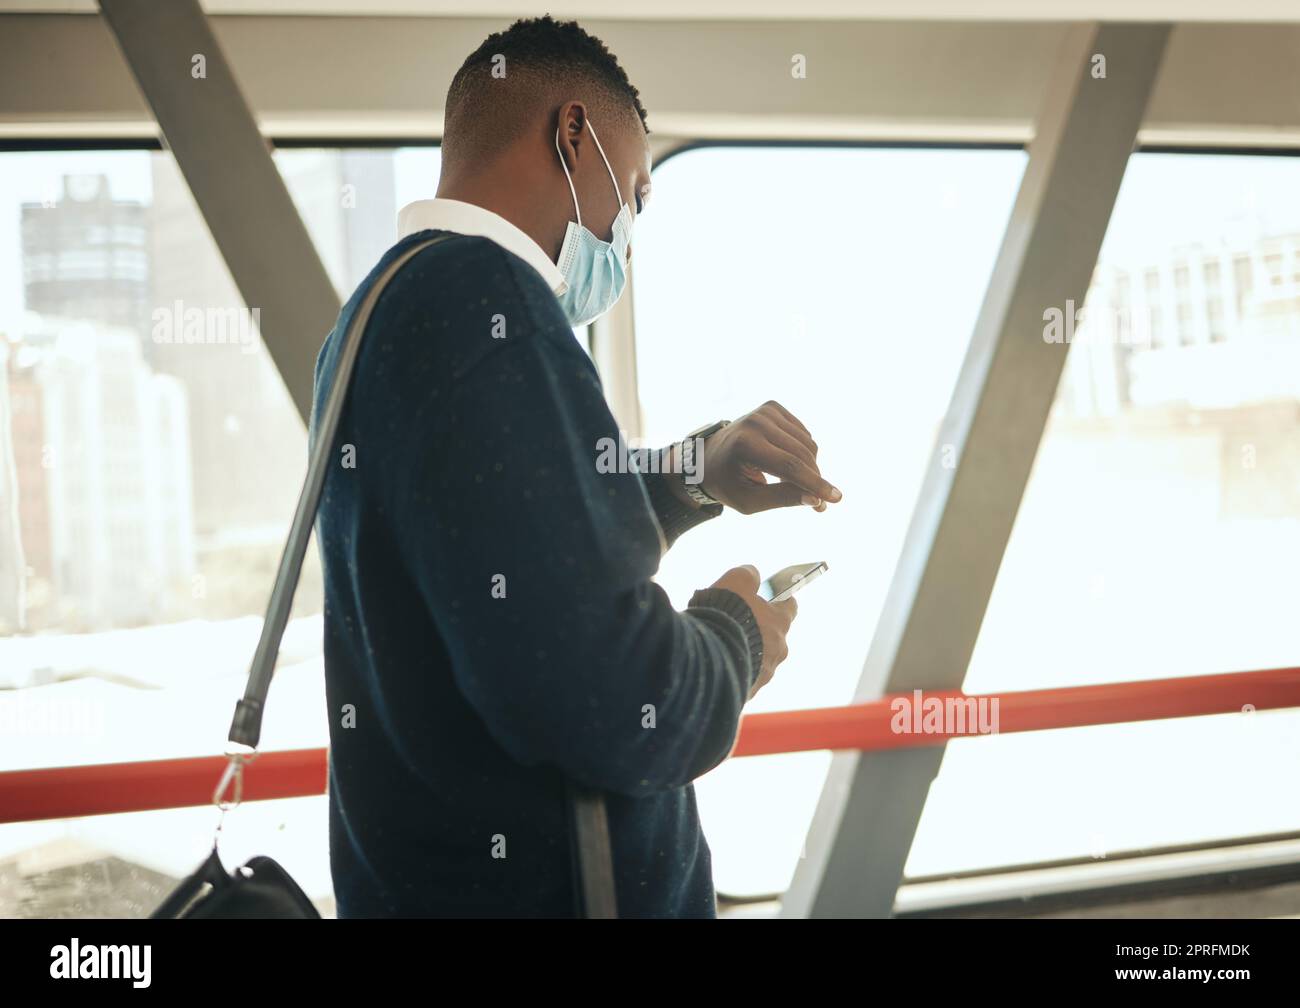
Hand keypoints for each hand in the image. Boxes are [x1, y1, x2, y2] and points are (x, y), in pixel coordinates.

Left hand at [695, 401, 841, 514]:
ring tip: (791, 482)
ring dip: (808, 467)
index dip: (816, 483)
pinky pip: (803, 434)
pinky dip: (801, 452)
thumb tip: (816, 499)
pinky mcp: (772, 407)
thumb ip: (782, 499)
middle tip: (818, 504)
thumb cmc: (728, 484)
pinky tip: (786, 462)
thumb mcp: (749, 502)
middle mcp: (757, 423)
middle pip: (802, 455)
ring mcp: (765, 411)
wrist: (709, 456)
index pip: (790, 466)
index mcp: (746, 446)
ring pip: (807, 444)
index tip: (837, 498)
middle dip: (814, 481)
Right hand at [711, 564, 796, 698]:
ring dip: (745, 650)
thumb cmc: (725, 616)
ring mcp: (765, 672)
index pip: (790, 606)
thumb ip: (747, 575)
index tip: (770, 596)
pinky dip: (734, 668)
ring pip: (759, 658)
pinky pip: (744, 676)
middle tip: (733, 621)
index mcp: (780, 622)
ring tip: (720, 643)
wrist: (707, 657)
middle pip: (772, 634)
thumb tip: (753, 574)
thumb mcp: (735, 582)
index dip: (779, 600)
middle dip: (756, 628)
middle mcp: (778, 649)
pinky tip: (716, 661)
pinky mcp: (749, 690)